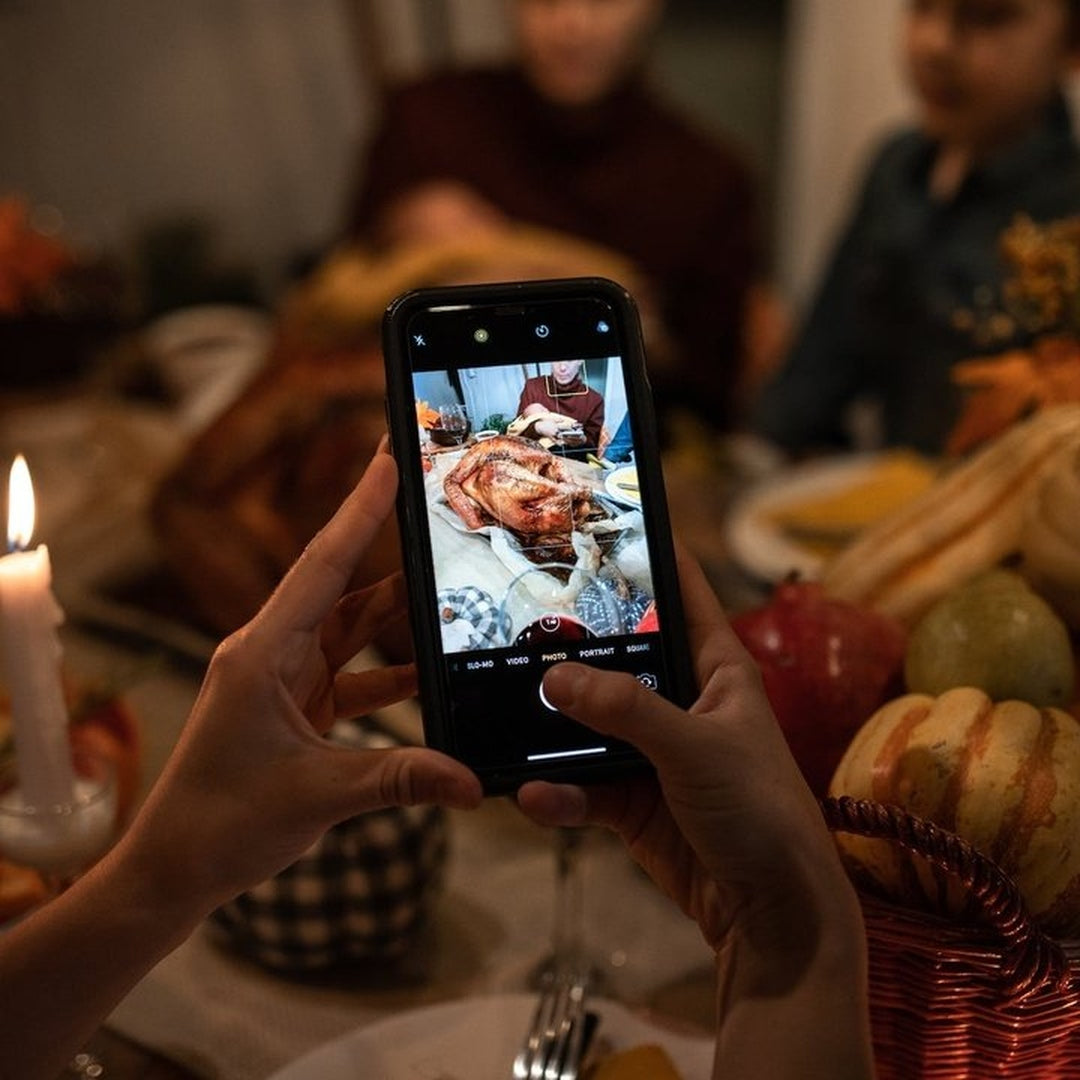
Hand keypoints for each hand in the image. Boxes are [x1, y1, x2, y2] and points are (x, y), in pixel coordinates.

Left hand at [119, 445, 483, 916]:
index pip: (322, 566)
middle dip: (385, 545)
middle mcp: (271, 652)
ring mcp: (283, 680)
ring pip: (350, 630)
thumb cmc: (220, 825)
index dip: (359, 509)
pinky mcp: (295, 708)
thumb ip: (402, 780)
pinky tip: (430, 674)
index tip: (387, 458)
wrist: (172, 870)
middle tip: (429, 503)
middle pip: (341, 587)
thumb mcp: (319, 796)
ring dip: (397, 617)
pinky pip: (352, 675)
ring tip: (450, 586)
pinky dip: (389, 674)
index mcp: (262, 653)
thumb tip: (471, 780)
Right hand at [517, 551, 871, 1076]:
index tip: (598, 521)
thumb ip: (626, 709)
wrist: (771, 911)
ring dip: (553, 730)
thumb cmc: (760, 810)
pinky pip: (582, 784)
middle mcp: (681, 701)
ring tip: (509, 721)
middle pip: (617, 659)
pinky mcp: (632, 800)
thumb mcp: (696, 747)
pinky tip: (536, 799)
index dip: (646, 556)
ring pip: (589, 724)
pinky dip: (558, 792)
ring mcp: (653, 751)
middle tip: (514, 627)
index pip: (680, 594)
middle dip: (571, 650)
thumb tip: (555, 678)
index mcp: (715, 668)